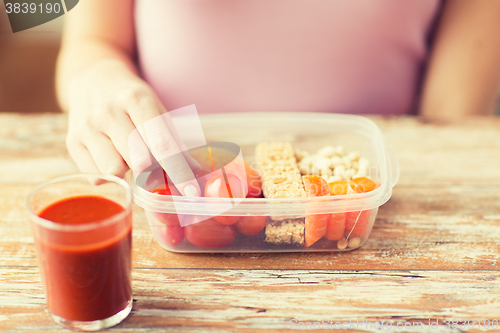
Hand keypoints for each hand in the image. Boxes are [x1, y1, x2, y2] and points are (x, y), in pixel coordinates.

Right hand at [66, 59, 200, 195]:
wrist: (91, 78)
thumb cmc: (132, 99)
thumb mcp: (157, 109)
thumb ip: (174, 140)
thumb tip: (193, 172)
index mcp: (136, 99)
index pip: (162, 144)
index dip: (179, 172)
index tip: (191, 192)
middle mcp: (108, 112)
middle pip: (139, 161)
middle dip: (154, 173)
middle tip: (157, 170)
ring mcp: (87, 127)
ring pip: (115, 171)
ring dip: (128, 172)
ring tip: (128, 156)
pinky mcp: (71, 142)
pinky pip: (97, 177)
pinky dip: (110, 176)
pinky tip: (111, 157)